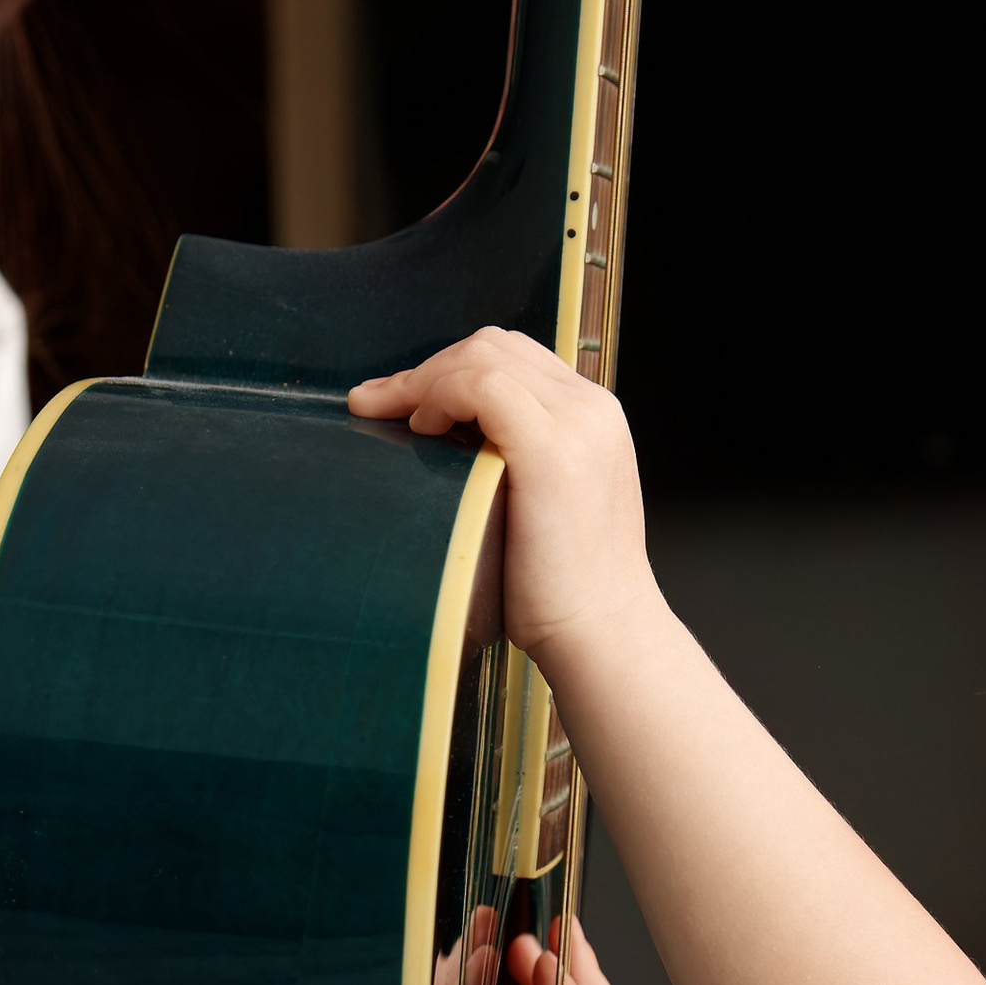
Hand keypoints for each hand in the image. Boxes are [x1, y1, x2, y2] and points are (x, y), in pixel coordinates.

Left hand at [349, 329, 653, 673]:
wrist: (604, 637)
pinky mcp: (551, 448)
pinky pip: (480, 384)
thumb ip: (514, 469)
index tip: (405, 403)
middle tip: (380, 404)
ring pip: (484, 356)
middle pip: (498, 347)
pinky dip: (439, 394)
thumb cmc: (565, 597)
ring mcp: (576, 423)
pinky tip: (421, 429)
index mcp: (594, 421)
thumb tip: (448, 455)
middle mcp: (591, 410)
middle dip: (431, 368)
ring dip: (424, 380)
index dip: (452, 371)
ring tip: (389, 416)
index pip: (517, 360)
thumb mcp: (545, 511)